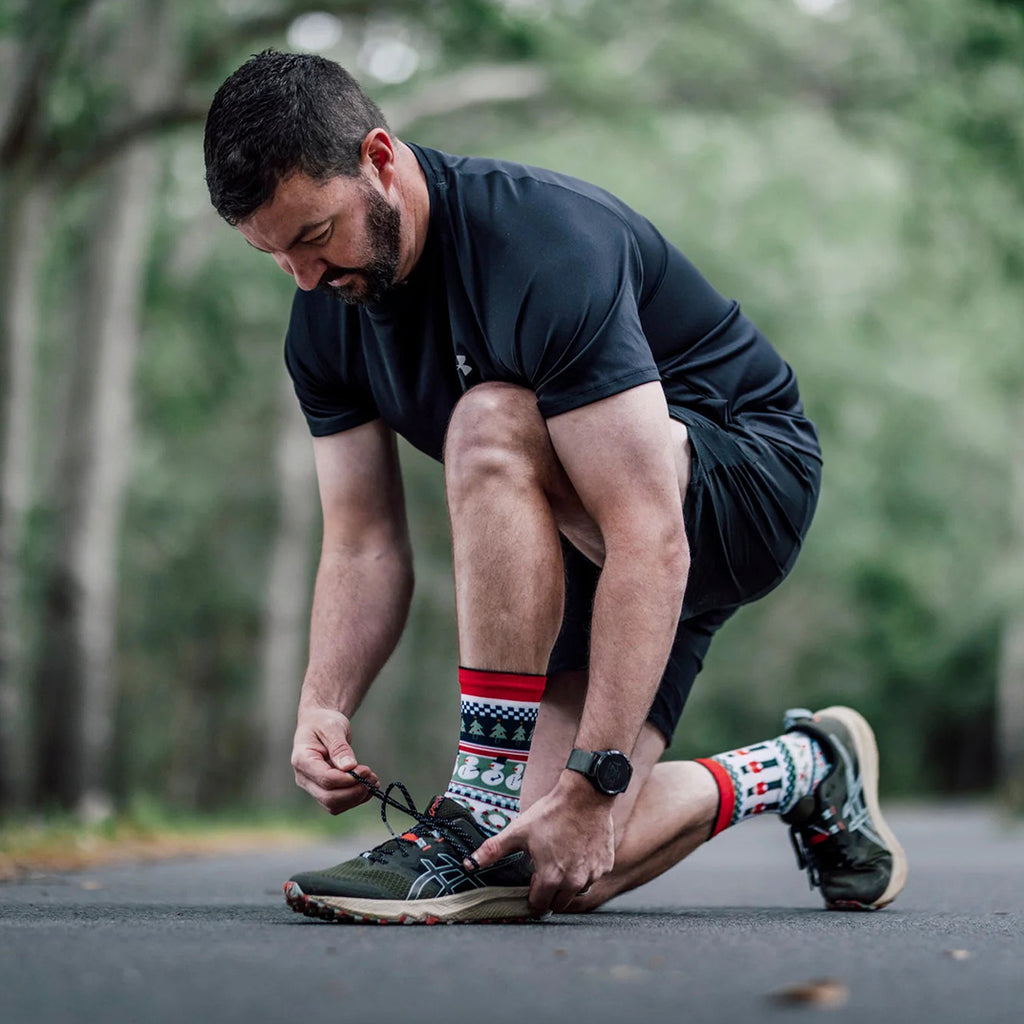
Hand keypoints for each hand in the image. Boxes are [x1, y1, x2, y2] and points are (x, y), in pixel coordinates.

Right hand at [291, 706, 377, 813]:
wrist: (318, 725)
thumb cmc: (324, 723)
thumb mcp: (332, 727)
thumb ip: (339, 747)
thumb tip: (349, 767)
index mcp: (302, 760)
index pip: (326, 778)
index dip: (348, 779)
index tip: (366, 770)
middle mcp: (304, 778)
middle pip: (329, 798)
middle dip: (354, 791)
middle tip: (372, 777)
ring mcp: (312, 787)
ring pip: (333, 805)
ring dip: (356, 797)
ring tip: (373, 781)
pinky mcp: (322, 790)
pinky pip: (338, 804)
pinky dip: (355, 799)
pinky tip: (368, 787)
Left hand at [467, 772, 615, 913]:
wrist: (585, 794)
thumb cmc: (552, 812)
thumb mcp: (518, 831)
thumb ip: (493, 850)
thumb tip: (469, 863)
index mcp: (551, 878)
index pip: (540, 905)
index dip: (533, 894)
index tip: (532, 881)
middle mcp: (574, 882)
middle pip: (559, 902)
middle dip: (551, 891)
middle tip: (546, 868)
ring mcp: (593, 874)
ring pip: (578, 890)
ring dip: (569, 882)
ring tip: (562, 857)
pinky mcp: (605, 864)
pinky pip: (593, 875)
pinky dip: (585, 868)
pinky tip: (578, 850)